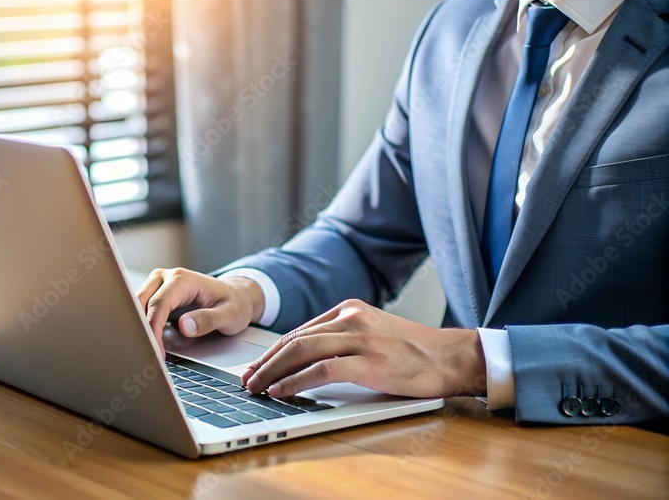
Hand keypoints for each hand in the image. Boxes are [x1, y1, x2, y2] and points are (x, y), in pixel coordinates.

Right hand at [136, 268, 264, 357]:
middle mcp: (166, 278)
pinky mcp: (157, 295)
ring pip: (136, 306)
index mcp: (182, 279)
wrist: (236, 296)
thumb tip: (184, 326)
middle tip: (148, 355)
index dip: (154, 330)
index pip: (159, 304)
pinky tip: (149, 342)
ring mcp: (159, 285)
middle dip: (141, 329)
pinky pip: (142, 310)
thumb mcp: (229, 315)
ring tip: (148, 351)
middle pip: (140, 303)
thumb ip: (207, 320)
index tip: (157, 351)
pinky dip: (142, 326)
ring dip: (139, 328)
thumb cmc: (234, 304)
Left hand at [241, 299, 486, 398]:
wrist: (453, 357)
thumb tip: (305, 361)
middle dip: (265, 362)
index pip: (300, 331)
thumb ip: (343, 340)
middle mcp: (351, 319)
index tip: (256, 367)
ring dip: (273, 371)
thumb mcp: (373, 335)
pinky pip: (322, 369)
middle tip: (247, 380)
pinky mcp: (369, 361)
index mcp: (349, 310)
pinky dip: (296, 380)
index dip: (273, 352)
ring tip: (257, 387)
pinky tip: (281, 390)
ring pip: (302, 351)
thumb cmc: (414, 351)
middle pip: (294, 339)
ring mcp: (360, 338)